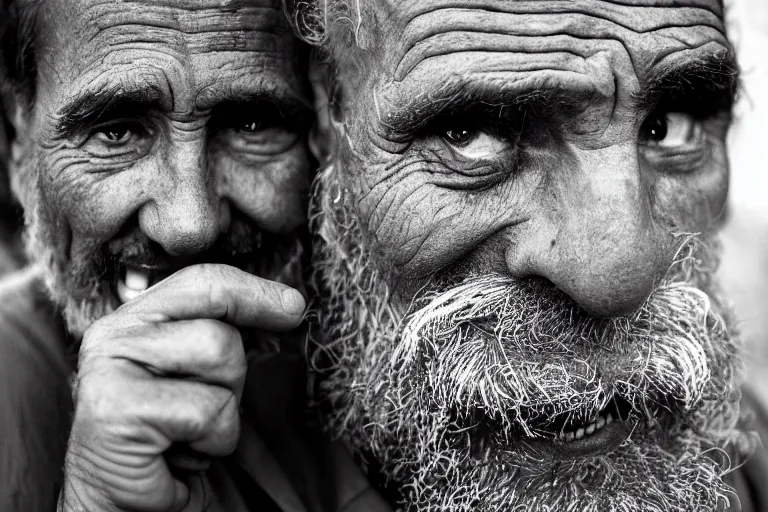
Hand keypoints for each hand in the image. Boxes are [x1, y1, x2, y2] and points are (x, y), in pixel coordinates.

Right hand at [58, 264, 304, 511]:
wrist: (121, 501)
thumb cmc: (169, 436)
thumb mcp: (194, 372)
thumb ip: (218, 331)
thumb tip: (288, 304)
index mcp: (134, 318)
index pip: (202, 282)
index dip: (254, 291)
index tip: (294, 307)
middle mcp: (115, 334)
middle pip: (221, 328)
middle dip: (233, 377)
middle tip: (203, 410)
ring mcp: (111, 369)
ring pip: (221, 360)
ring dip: (223, 411)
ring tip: (190, 432)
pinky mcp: (118, 410)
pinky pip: (208, 412)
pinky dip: (212, 442)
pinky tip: (181, 455)